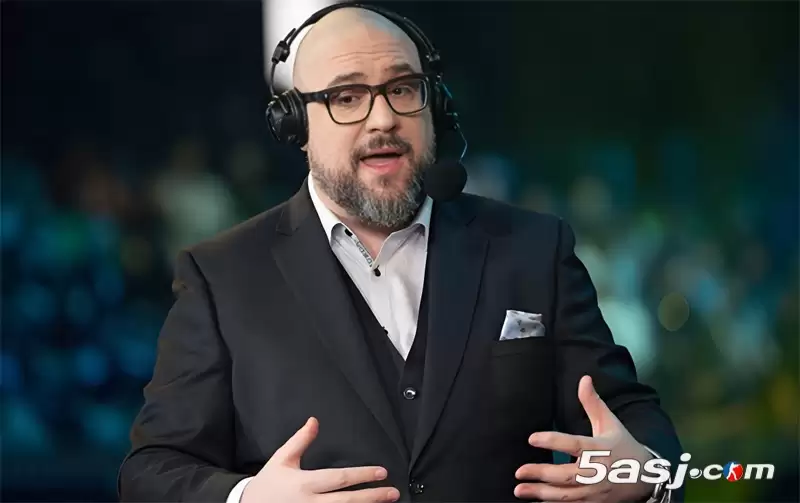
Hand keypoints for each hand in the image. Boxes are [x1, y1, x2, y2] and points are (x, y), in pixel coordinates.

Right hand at [242, 417, 399, 502]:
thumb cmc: (267, 484)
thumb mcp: (282, 459)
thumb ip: (301, 440)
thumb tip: (314, 421)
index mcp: (305, 483)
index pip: (340, 479)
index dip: (362, 475)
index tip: (381, 472)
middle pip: (347, 501)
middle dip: (372, 497)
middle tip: (393, 492)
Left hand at [515, 376, 655, 502]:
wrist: (648, 478)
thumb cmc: (624, 446)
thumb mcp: (610, 423)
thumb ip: (593, 403)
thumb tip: (584, 378)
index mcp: (599, 449)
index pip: (574, 444)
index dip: (552, 441)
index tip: (531, 438)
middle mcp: (597, 472)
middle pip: (566, 475)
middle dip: (541, 474)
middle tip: (519, 471)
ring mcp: (596, 491)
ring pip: (566, 495)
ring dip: (541, 494)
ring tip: (519, 490)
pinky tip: (536, 502)